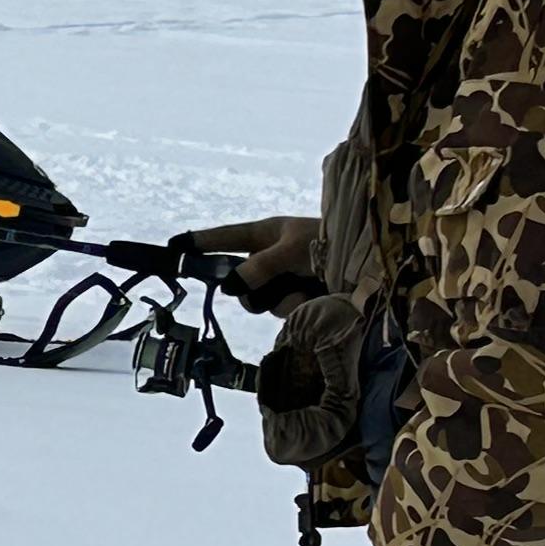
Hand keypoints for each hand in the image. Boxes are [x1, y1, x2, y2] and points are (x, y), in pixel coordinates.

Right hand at [178, 214, 320, 312]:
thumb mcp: (292, 248)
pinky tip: (315, 299)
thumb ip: (259, 266)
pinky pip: (281, 311)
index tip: (174, 245)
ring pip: (259, 300)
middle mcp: (271, 258)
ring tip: (306, 289)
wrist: (369, 268)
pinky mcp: (297, 301)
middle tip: (270, 282)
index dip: (201, 242)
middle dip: (251, 287)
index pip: (226, 238)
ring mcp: (283, 281)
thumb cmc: (331, 244)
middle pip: (239, 281)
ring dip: (279, 298)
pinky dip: (296, 307)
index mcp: (267, 234)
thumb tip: (229, 285)